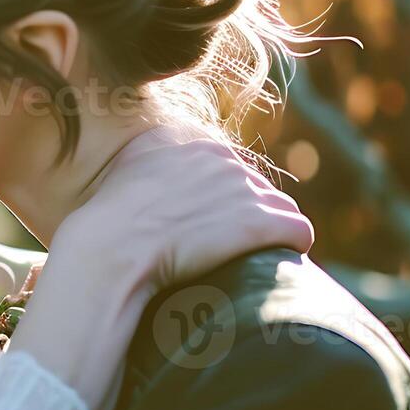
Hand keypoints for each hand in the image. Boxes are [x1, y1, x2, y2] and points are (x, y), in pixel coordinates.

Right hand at [57, 130, 312, 293]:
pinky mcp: (260, 222)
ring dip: (271, 232)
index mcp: (196, 147)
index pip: (231, 171)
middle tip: (226, 247)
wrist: (112, 246)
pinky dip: (292, 247)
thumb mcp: (128, 169)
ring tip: (251, 258)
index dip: (224, 202)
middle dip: (248, 216)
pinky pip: (300, 231)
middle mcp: (225, 160)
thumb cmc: (110, 220)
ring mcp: (244, 189)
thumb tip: (159, 167)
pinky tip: (276, 263)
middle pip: (258, 189)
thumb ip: (153, 158)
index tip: (212, 225)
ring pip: (282, 208)